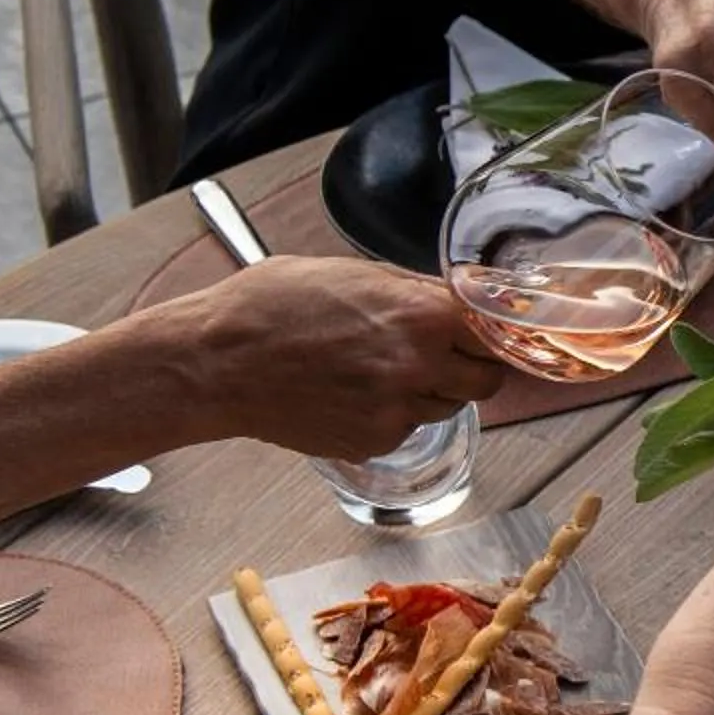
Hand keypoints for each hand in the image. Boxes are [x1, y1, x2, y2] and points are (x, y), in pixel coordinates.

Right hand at [161, 258, 502, 457]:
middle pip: (487, 380)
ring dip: (431, 391)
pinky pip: (407, 429)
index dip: (494, 334)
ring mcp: (397, 411)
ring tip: (379, 369)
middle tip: (440, 355)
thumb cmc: (271, 306)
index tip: (489, 335)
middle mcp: (419, 367)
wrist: (215, 362)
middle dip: (470, 367)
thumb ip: (415, 290)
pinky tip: (353, 393)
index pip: (498, 334)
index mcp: (423, 316)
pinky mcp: (372, 441)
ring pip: (448, 407)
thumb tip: (461, 297)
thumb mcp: (353, 272)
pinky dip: (393, 415)